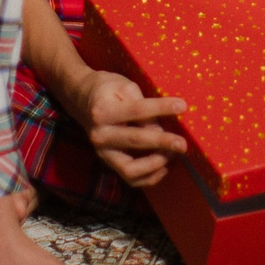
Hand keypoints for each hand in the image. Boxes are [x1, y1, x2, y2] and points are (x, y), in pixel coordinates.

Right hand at [66, 70, 189, 187]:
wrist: (82, 100)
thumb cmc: (106, 89)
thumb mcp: (123, 86)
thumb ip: (141, 104)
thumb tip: (161, 127)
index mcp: (103, 111)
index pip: (136, 110)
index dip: (161, 108)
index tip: (182, 106)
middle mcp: (100, 135)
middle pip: (135, 140)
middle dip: (162, 142)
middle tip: (182, 144)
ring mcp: (103, 152)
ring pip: (130, 169)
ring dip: (155, 164)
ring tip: (173, 155)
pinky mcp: (108, 162)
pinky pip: (130, 178)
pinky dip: (149, 177)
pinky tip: (164, 167)